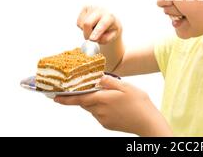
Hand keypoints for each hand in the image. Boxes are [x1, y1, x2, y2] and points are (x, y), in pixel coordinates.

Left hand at [54, 75, 172, 135]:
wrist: (147, 122)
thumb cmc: (139, 103)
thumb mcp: (125, 86)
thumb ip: (109, 81)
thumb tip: (98, 77)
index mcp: (102, 99)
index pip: (79, 98)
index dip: (65, 99)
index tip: (55, 98)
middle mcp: (99, 111)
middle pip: (85, 102)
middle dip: (87, 95)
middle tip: (96, 89)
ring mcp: (103, 119)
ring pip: (92, 108)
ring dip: (96, 101)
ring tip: (113, 97)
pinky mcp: (107, 125)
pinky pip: (99, 115)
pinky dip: (102, 108)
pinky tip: (116, 106)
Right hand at [77, 6, 121, 44]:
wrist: (111, 17)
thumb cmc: (112, 28)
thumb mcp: (113, 35)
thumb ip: (105, 39)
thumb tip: (93, 39)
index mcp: (111, 16)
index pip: (102, 24)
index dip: (96, 32)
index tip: (92, 39)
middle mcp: (101, 9)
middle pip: (87, 23)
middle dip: (87, 34)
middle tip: (90, 39)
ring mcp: (92, 7)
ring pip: (81, 24)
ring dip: (86, 31)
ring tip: (94, 29)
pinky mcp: (85, 7)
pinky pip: (78, 22)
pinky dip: (82, 27)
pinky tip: (90, 24)